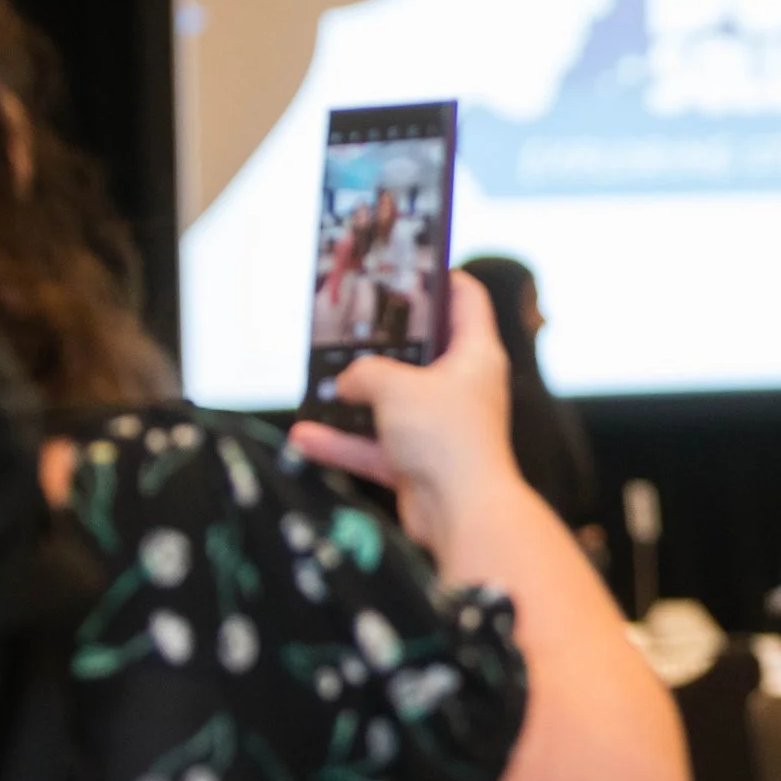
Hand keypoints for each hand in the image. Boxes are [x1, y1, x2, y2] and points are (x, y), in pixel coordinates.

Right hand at [289, 271, 521, 551]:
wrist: (461, 514)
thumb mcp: (396, 386)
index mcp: (475, 355)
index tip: (406, 266)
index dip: (440, 278)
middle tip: (346, 323)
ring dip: (354, 397)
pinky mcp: (420, 463)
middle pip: (421, 351)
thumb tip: (349, 381)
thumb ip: (366, 372)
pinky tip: (305, 437)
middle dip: (381, 342)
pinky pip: (375, 446)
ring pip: (391, 402)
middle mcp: (461, 388)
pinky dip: (343, 442)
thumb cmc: (445, 438)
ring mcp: (440, 427)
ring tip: (318, 381)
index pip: (466, 300)